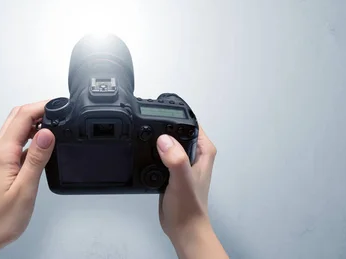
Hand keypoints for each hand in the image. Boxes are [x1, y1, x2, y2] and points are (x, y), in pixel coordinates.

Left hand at [0, 101, 55, 258]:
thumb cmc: (0, 219)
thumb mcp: (25, 189)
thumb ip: (37, 158)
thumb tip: (47, 132)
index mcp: (3, 153)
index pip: (22, 117)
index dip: (42, 106)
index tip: (59, 105)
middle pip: (17, 117)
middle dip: (38, 109)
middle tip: (59, 112)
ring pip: (16, 128)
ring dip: (34, 122)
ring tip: (55, 125)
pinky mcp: (2, 165)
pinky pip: (17, 142)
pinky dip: (31, 137)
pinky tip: (42, 146)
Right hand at [156, 125, 227, 258]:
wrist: (182, 229)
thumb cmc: (189, 208)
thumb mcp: (182, 180)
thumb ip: (176, 159)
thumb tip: (164, 141)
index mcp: (203, 151)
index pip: (190, 123)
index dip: (175, 118)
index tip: (158, 116)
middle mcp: (194, 154)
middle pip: (176, 130)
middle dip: (162, 127)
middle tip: (146, 126)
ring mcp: (182, 161)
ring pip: (167, 142)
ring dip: (155, 141)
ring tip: (142, 139)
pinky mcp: (170, 170)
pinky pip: (159, 154)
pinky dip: (151, 153)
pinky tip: (143, 155)